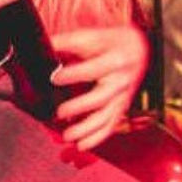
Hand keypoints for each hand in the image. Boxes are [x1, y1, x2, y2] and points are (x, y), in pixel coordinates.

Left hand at [47, 24, 150, 150]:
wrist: (139, 48)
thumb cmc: (112, 42)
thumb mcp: (92, 36)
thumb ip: (67, 41)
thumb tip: (43, 44)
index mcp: (115, 59)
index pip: (94, 68)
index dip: (74, 74)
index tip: (55, 77)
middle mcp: (121, 80)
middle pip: (101, 97)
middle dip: (80, 106)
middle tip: (60, 112)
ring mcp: (123, 96)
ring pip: (106, 117)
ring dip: (87, 129)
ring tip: (68, 137)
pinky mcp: (121, 107)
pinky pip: (111, 125)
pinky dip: (97, 137)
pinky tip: (81, 145)